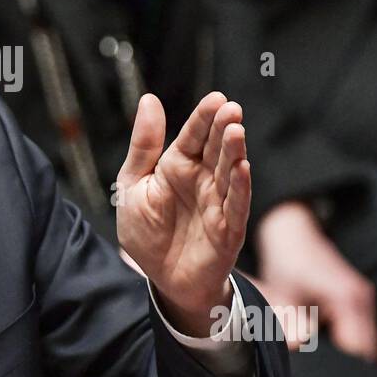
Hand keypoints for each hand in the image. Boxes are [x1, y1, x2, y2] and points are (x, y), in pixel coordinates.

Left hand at [117, 92, 250, 335]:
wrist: (160, 278)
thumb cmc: (147, 232)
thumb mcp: (133, 184)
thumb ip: (143, 145)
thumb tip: (149, 98)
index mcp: (178, 166)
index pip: (193, 136)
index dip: (204, 117)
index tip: (216, 98)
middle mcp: (202, 180)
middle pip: (215, 149)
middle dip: (223, 128)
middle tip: (231, 108)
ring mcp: (217, 203)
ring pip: (229, 172)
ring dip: (234, 152)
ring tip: (236, 130)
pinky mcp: (228, 228)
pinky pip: (235, 205)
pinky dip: (240, 187)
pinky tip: (243, 167)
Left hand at [255, 200, 376, 359]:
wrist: (293, 234)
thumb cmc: (287, 262)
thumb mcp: (283, 291)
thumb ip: (290, 319)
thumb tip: (297, 346)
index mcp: (348, 298)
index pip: (358, 351)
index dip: (341, 371)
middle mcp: (361, 301)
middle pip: (364, 353)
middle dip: (345, 370)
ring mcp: (361, 302)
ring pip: (362, 346)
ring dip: (344, 360)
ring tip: (320, 371)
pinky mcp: (356, 304)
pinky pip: (357, 336)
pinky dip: (343, 347)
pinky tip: (323, 355)